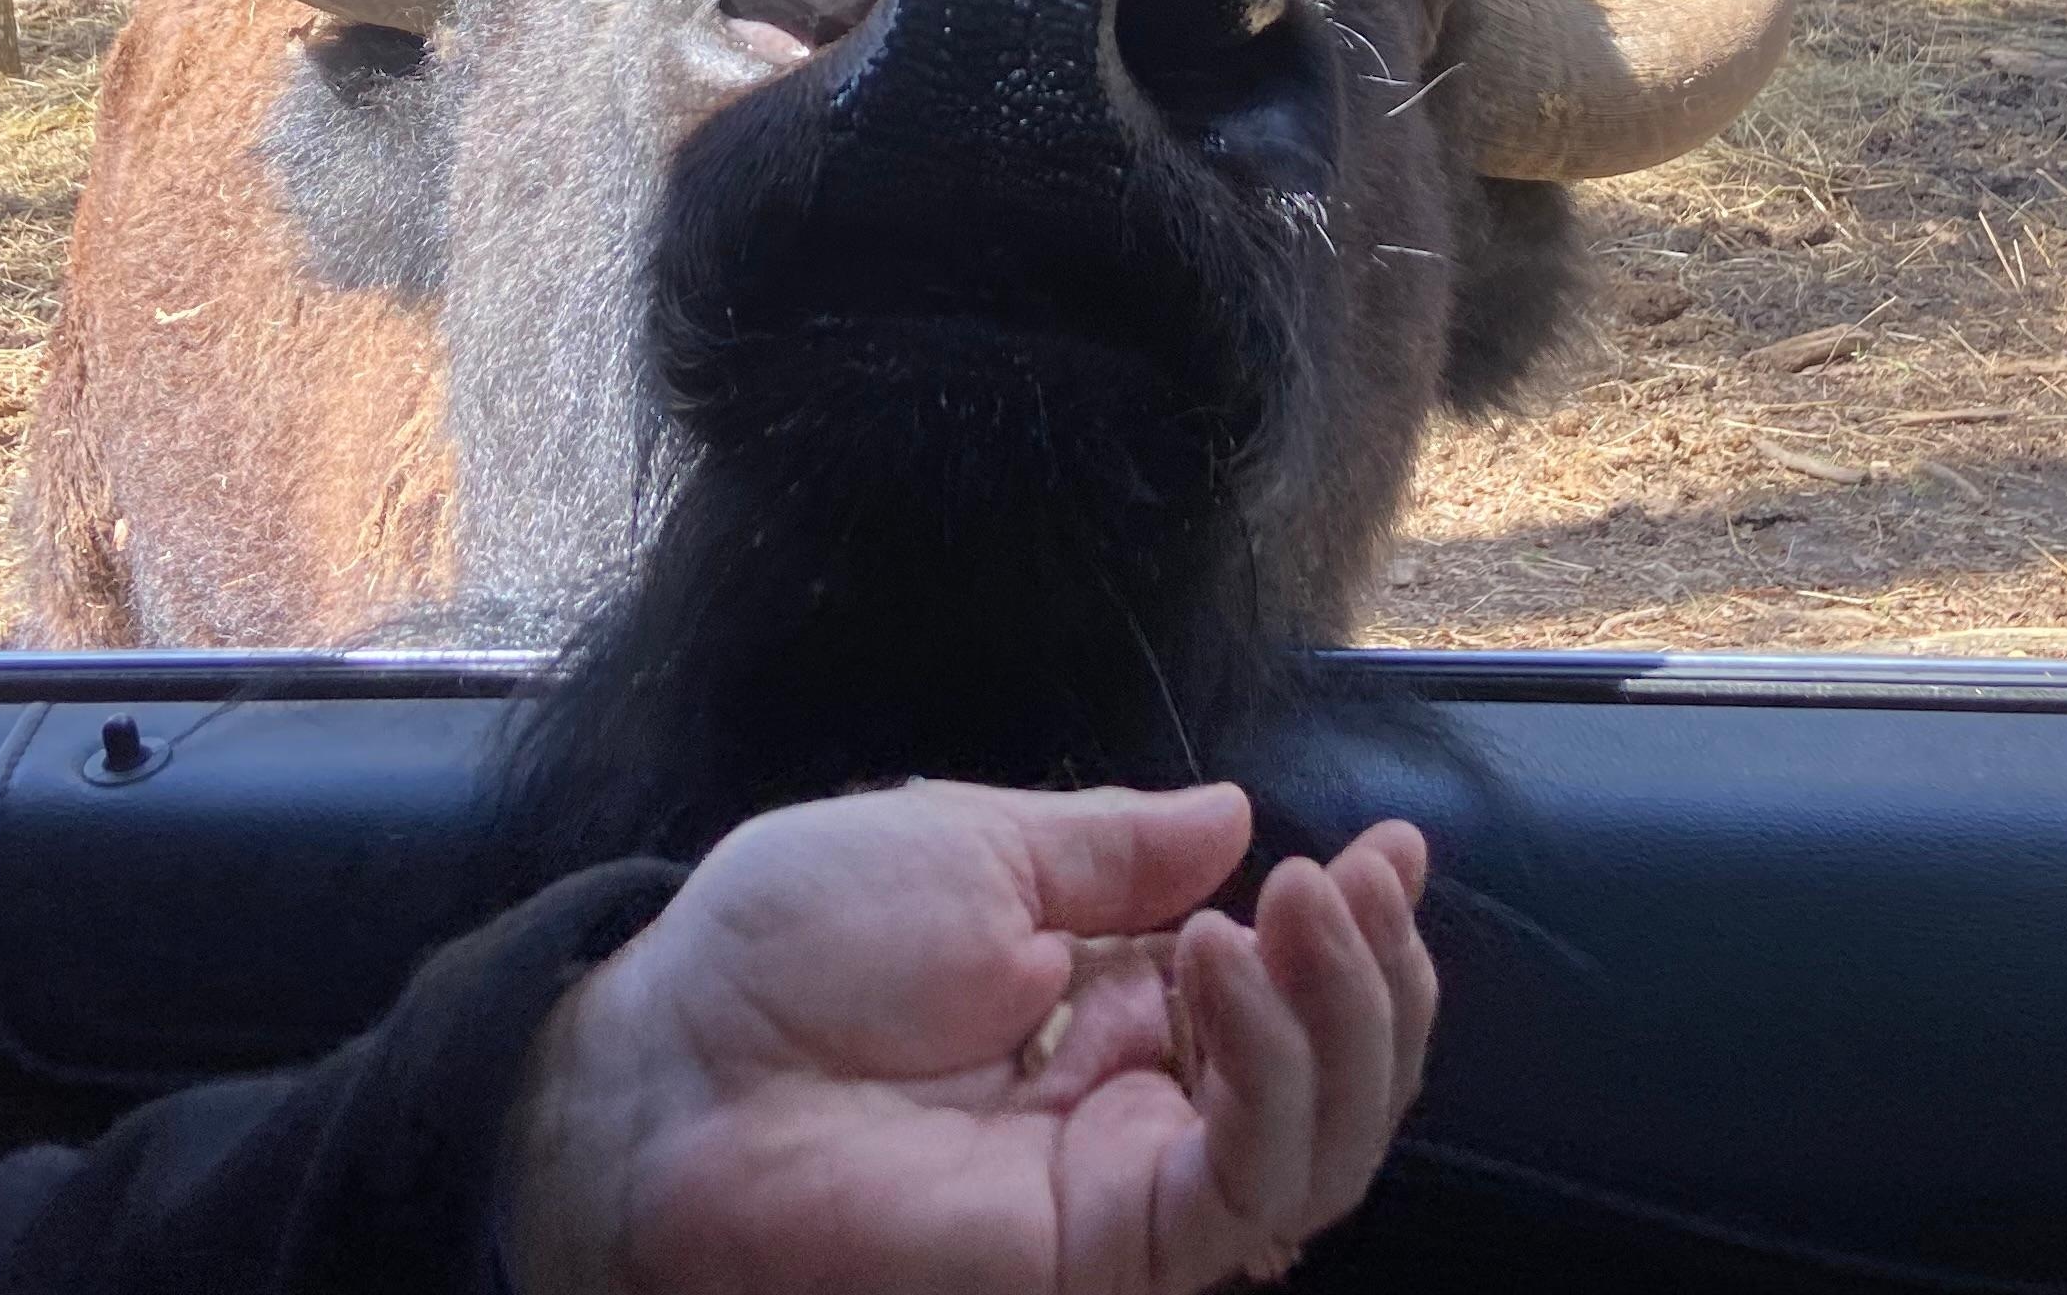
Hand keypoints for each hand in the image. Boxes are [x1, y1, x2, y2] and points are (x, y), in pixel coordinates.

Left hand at [504, 779, 1435, 1293]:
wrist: (671, 1063)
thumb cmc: (784, 951)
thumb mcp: (972, 847)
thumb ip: (1114, 849)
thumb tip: (1234, 816)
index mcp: (1110, 1006)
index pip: (1286, 990)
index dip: (1360, 929)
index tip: (1395, 847)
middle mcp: (1135, 1104)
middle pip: (1336, 1080)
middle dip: (1378, 977)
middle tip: (1356, 880)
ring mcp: (1124, 1185)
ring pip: (1320, 1148)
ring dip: (1344, 1019)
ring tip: (1295, 908)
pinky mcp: (1103, 1250)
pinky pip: (1240, 1191)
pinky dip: (1266, 1074)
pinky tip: (1217, 965)